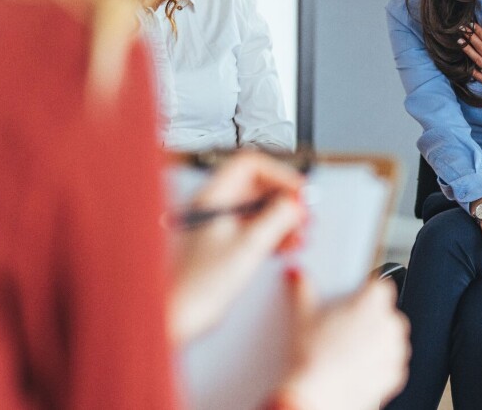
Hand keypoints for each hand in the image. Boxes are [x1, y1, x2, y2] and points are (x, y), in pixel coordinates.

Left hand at [167, 151, 306, 343]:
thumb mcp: (249, 245)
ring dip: (283, 218)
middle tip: (304, 212)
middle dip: (285, 198)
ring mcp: (218, 227)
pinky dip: (274, 233)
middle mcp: (214, 208)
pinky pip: (254, 229)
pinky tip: (286, 245)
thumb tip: (296, 202)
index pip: (250, 165)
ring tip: (299, 232)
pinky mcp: (224, 247)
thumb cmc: (198, 285)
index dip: (279, 174)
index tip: (298, 192)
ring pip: (258, 209)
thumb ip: (278, 218)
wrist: (178, 317)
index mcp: (213, 198)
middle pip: (257, 186)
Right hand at [276, 277, 409, 409]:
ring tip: (345, 352)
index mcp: (374, 301)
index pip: (379, 285)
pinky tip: (353, 368)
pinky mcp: (396, 375)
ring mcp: (396, 350)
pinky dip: (377, 365)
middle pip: (384, 313)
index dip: (363, 293)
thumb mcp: (302, 317)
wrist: (317, 397)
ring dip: (375, 343)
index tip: (351, 302)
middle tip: (342, 330)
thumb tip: (297, 274)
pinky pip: (390, 364)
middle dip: (368, 320)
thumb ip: (302, 288)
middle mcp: (392, 323)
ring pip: (389, 339)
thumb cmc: (312, 359)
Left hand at [459, 23, 481, 117]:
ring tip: (459, 42)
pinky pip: (478, 76)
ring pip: (477, 60)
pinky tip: (465, 65)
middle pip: (481, 48)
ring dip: (468, 50)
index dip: (481, 33)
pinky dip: (471, 70)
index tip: (473, 25)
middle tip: (462, 29)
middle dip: (471, 37)